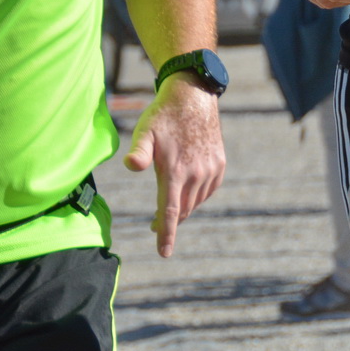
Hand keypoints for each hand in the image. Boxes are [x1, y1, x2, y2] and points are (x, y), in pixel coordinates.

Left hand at [124, 74, 225, 256]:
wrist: (194, 97)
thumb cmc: (163, 116)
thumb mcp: (145, 131)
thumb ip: (138, 151)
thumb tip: (130, 166)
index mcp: (175, 171)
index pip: (169, 211)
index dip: (166, 234)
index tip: (164, 253)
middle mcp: (196, 174)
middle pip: (180, 210)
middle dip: (168, 221)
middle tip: (153, 223)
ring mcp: (210, 171)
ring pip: (194, 202)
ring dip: (181, 207)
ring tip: (169, 202)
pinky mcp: (219, 166)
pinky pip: (207, 191)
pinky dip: (196, 196)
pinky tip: (187, 189)